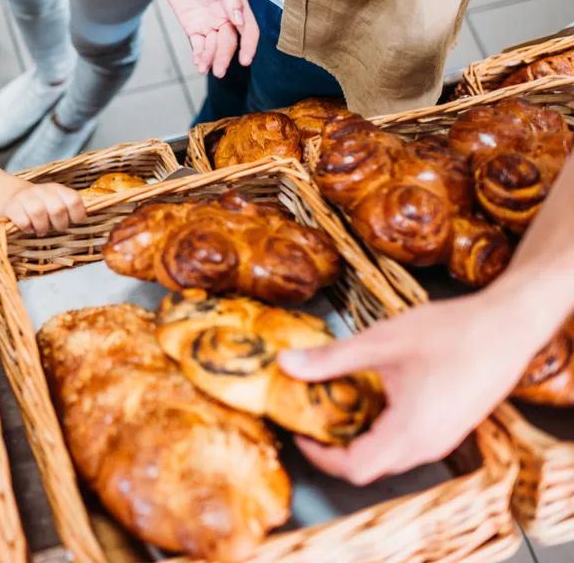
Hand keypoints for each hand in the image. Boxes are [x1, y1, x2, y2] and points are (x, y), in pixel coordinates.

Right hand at [1, 182, 85, 235]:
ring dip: (42, 227)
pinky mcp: (12, 206)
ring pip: (38, 212)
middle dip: (59, 224)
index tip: (74, 222)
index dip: (77, 215)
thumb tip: (94, 223)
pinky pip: (22, 220)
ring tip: (41, 231)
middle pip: (57, 209)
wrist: (13, 197)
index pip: (74, 200)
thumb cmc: (41, 206)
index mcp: (58, 190)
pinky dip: (27, 228)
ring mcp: (26, 197)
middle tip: (55, 228)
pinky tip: (28, 228)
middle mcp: (42, 190)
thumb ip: (72, 209)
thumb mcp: (57, 203)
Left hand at [154, 0, 257, 77]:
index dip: (249, 46)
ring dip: (211, 59)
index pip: (248, 30)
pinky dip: (199, 55)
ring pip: (214, 46)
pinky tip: (199, 64)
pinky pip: (199, 45)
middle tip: (219, 71)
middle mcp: (225, 16)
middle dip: (225, 57)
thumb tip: (239, 21)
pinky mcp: (193, 25)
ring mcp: (208, 22)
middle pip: (229, 42)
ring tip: (205, 68)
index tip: (245, 61)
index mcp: (236, 4)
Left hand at [277, 292, 536, 484]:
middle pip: (370, 467)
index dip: (321, 456)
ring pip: (389, 455)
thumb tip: (286, 364)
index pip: (355, 468)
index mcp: (410, 432)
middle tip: (311, 417)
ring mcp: (442, 438)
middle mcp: (428, 444)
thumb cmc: (451, 333)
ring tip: (336, 404)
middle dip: (335, 448)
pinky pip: (408, 442)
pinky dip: (381, 429)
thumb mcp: (380, 342)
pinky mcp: (451, 427)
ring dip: (359, 437)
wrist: (508, 325)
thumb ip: (330, 359)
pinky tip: (371, 397)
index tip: (300, 431)